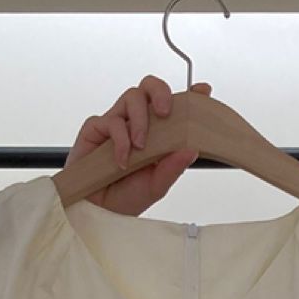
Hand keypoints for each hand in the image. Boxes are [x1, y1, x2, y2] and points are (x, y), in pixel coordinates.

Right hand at [65, 73, 210, 214]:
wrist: (98, 211)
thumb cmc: (126, 197)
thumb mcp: (157, 186)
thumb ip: (173, 167)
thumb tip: (192, 149)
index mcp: (157, 132)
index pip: (174, 106)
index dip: (188, 95)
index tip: (202, 92)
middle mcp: (138, 122)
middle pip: (150, 88)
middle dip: (161, 93)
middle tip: (165, 113)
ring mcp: (117, 122)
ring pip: (132, 97)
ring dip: (140, 120)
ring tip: (140, 147)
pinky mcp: (97, 127)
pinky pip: (112, 120)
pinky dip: (120, 140)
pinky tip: (122, 161)